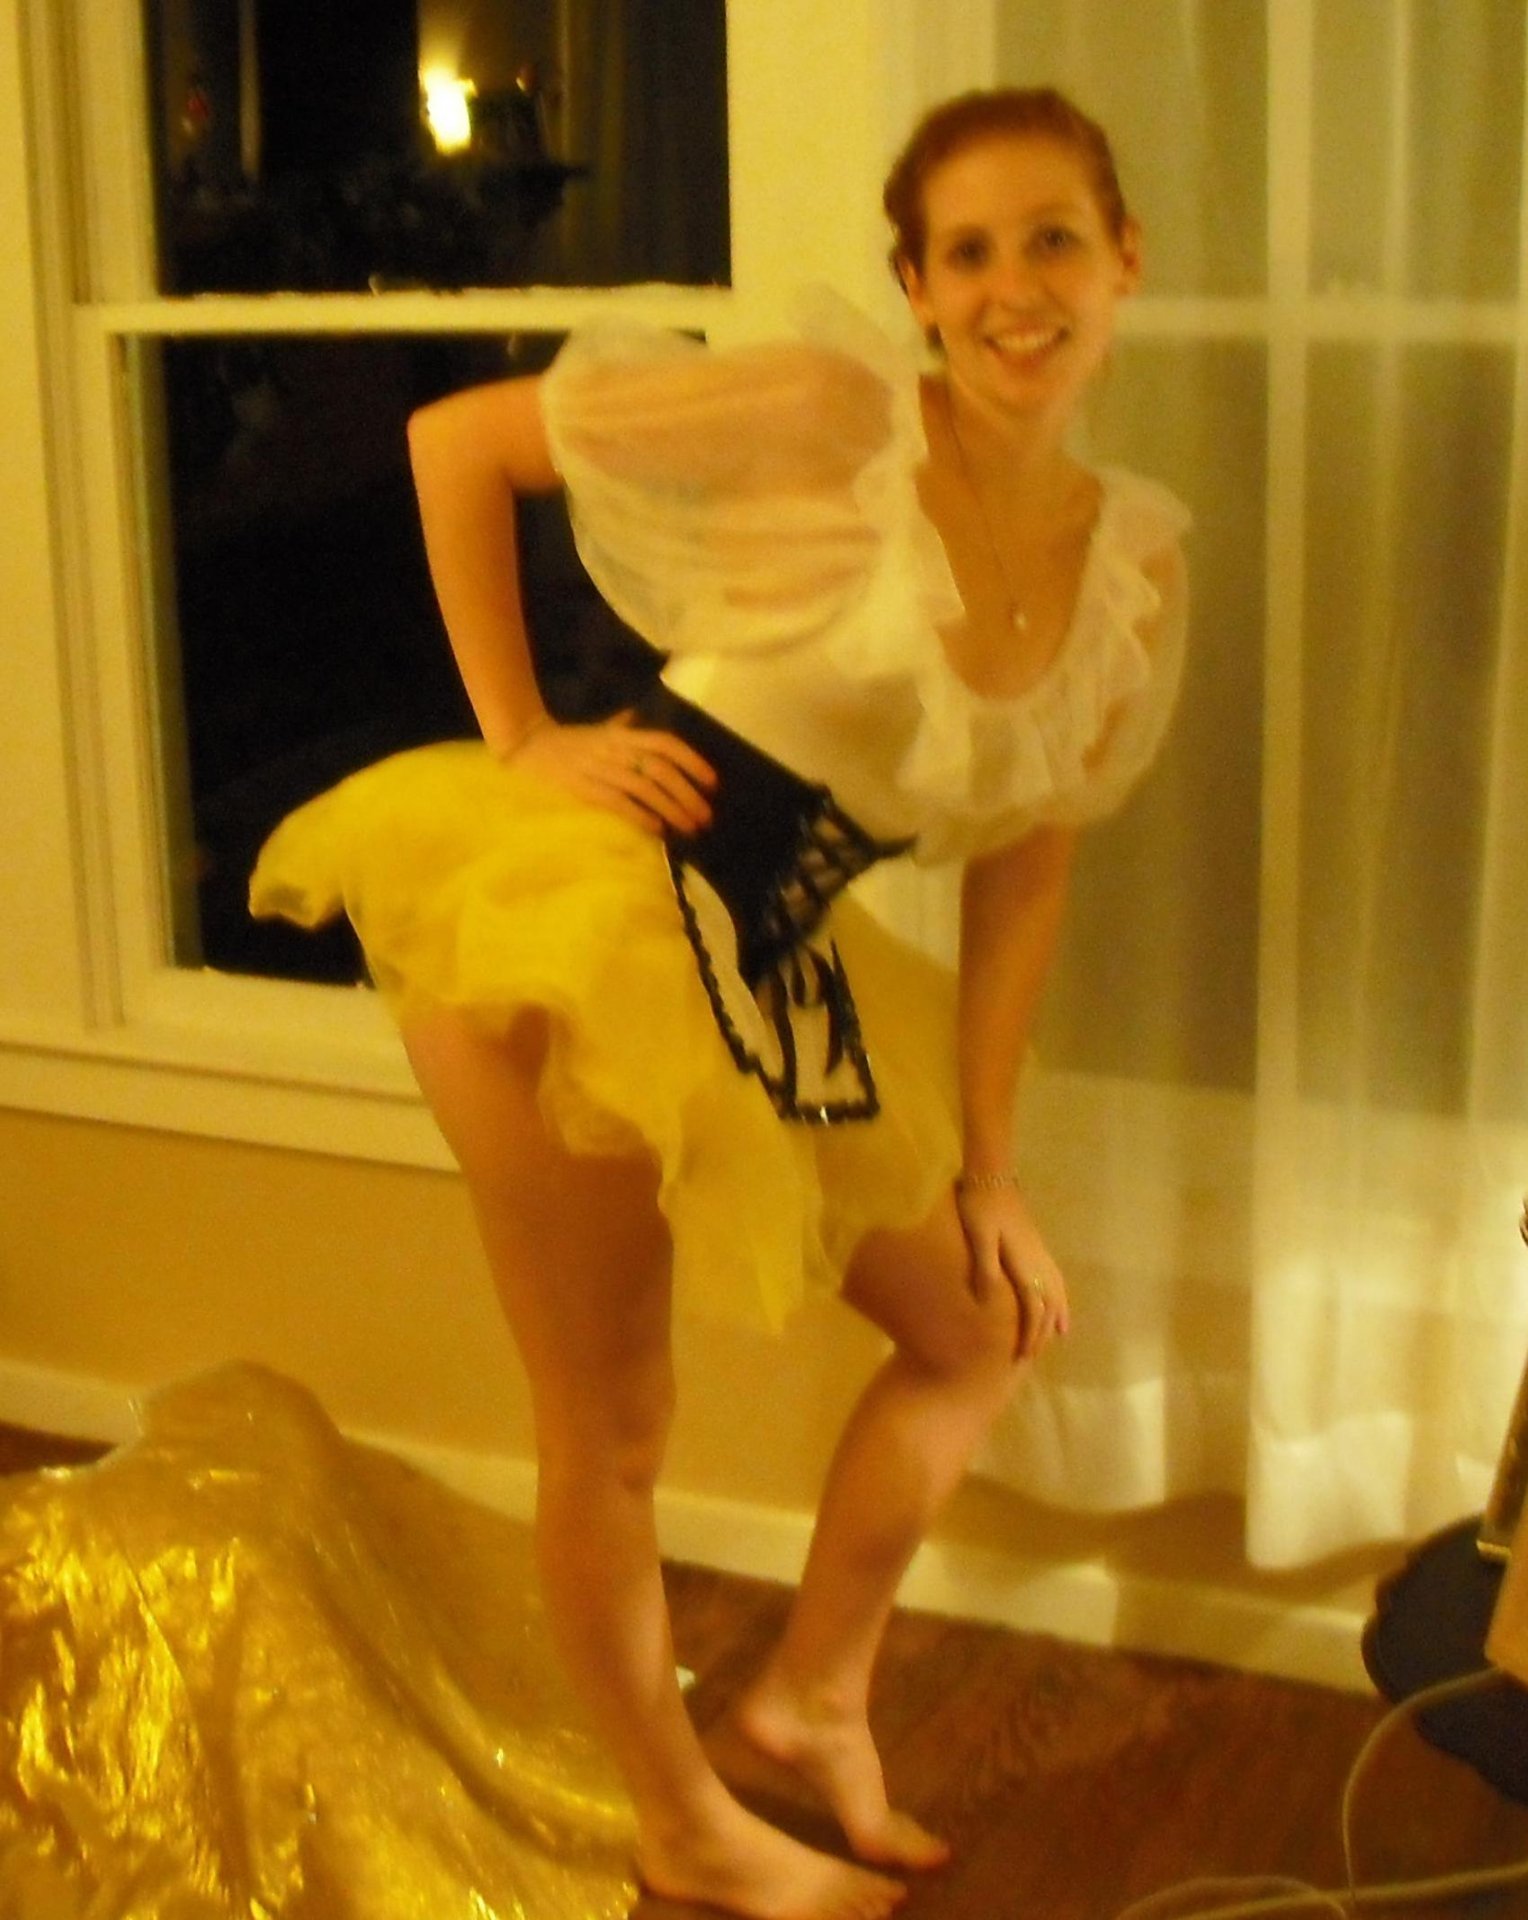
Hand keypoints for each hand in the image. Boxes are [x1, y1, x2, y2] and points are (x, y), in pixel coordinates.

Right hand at [509, 711, 716, 836]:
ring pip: (644, 787)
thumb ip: (621, 725)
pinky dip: (640, 815)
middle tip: (706, 817)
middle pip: (661, 769)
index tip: (713, 782)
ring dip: (671, 809)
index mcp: (624, 735)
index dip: (692, 761)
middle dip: (688, 794)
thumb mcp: (599, 730)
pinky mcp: (585, 788)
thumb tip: (635, 716)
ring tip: (689, 828)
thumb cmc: (569, 742)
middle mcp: (617, 749)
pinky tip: (657, 830)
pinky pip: (618, 802)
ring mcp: (601, 768)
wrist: (528, 746)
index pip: (666, 743)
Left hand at [952, 1179, 1068, 1360]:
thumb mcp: (978, 1238)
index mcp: (1024, 1265)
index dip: (1031, 1335)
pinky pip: (1056, 1278)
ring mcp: (1040, 1253)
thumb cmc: (979, 1207)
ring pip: (1057, 1292)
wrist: (992, 1176)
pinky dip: (1060, 1295)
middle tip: (1033, 1356)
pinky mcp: (1037, 1245)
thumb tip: (987, 1303)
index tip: (1023, 1356)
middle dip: (1044, 1332)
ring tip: (1059, 1335)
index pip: (1034, 1309)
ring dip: (1057, 1316)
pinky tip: (1057, 1298)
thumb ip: (984, 1268)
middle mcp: (1038, 1263)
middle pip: (1048, 1305)